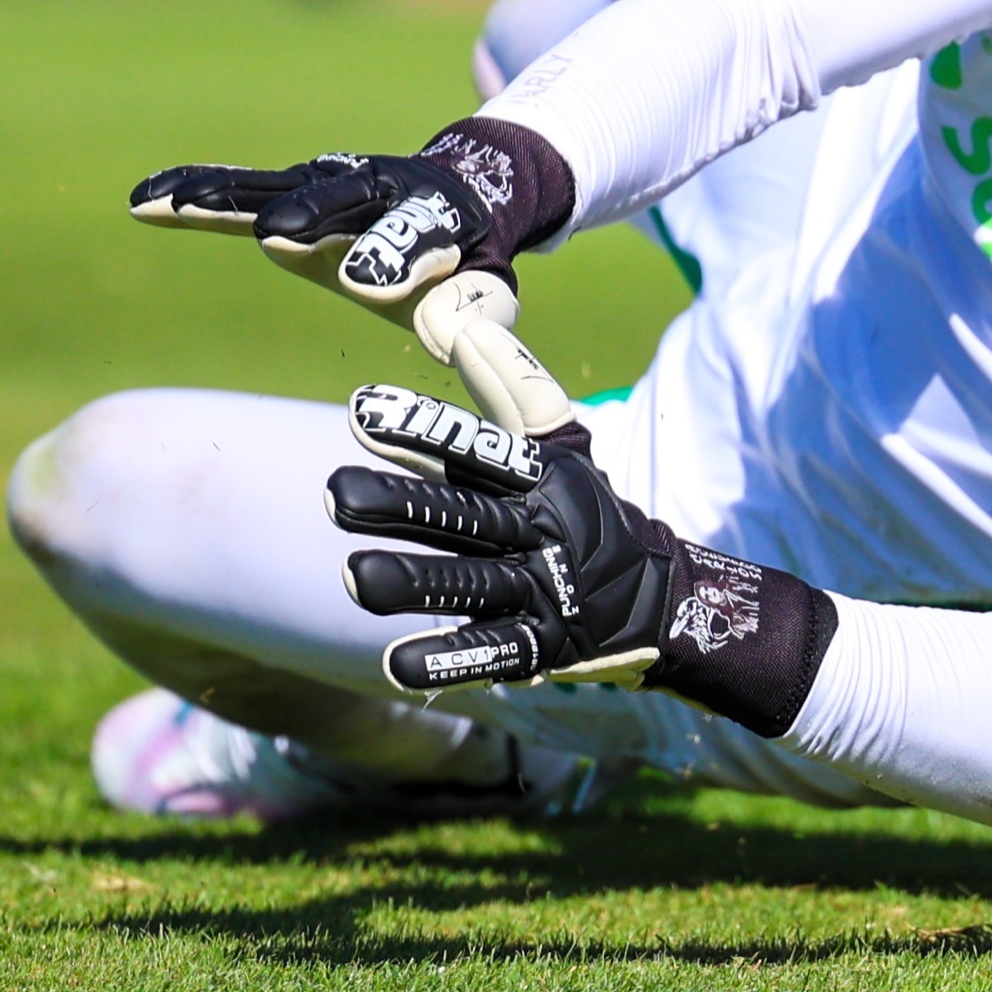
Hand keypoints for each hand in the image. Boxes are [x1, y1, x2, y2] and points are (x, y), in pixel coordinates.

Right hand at [127, 148, 503, 318]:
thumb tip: (444, 338)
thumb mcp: (489, 295)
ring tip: (172, 207)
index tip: (366, 286)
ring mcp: (327, 183)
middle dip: (308, 215)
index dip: (395, 259)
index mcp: (435, 217)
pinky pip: (238, 189)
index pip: (418, 236)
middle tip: (274, 235)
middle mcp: (376, 188)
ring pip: (274, 187)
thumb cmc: (469, 263)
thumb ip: (472, 317)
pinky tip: (143, 202)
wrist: (459, 195)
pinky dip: (193, 193)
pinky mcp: (289, 189)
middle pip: (340, 198)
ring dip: (227, 197)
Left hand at [324, 386, 835, 732]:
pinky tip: (398, 663)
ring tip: (355, 577)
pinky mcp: (542, 647)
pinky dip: (449, 660)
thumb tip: (468, 328)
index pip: (478, 448)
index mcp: (537, 476)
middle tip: (334, 493)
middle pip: (461, 514)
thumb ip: (512, 390)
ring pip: (468, 584)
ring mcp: (540, 591)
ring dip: (412, 583)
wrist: (657, 599)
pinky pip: (492, 653)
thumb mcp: (564, 446)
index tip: (361, 410)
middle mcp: (536, 530)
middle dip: (399, 502)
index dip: (424, 430)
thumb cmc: (586, 511)